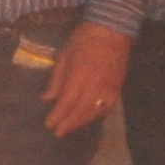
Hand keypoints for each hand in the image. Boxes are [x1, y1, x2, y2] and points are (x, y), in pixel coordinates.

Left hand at [45, 19, 132, 138]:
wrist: (111, 31)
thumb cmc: (82, 40)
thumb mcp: (64, 57)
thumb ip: (56, 80)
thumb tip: (46, 99)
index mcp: (79, 75)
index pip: (67, 101)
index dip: (58, 115)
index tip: (49, 124)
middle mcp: (95, 84)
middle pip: (81, 110)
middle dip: (69, 123)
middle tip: (57, 133)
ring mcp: (109, 87)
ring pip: (95, 111)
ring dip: (82, 122)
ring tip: (70, 128)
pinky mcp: (118, 87)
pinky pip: (108, 107)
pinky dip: (97, 115)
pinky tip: (89, 119)